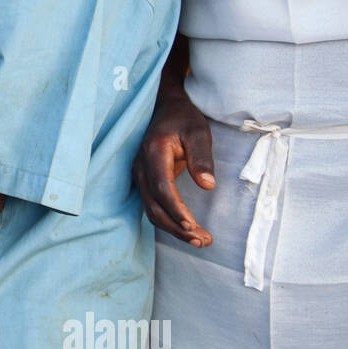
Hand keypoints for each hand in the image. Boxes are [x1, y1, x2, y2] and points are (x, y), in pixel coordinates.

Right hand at [132, 89, 215, 246]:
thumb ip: (202, 158)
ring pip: (151, 210)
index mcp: (153, 152)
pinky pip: (152, 206)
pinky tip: (187, 229)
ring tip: (200, 240)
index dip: (175, 208)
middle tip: (203, 241)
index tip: (192, 224)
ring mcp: (139, 174)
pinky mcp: (144, 181)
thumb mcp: (199, 132)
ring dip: (173, 228)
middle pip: (154, 205)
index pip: (161, 187)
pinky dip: (169, 221)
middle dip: (177, 227)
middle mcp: (140, 166)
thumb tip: (208, 186)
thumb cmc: (184, 118)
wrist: (165, 108)